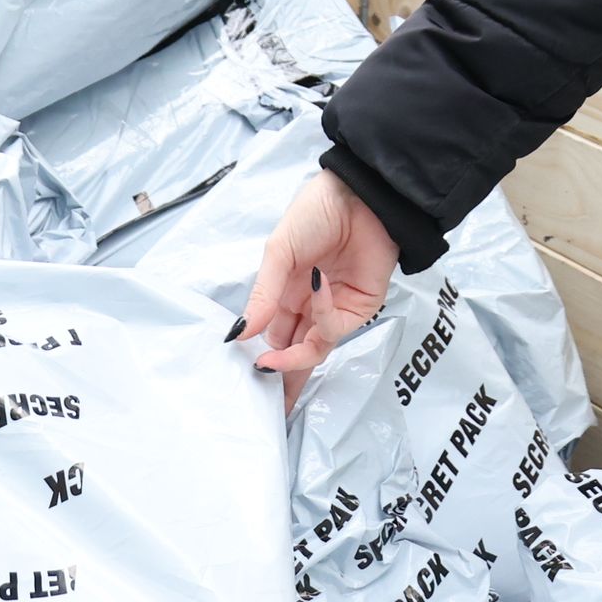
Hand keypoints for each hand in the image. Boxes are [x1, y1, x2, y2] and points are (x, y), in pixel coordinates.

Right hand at [240, 169, 398, 405]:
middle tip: (264, 405)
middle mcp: (309, 305)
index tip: (242, 377)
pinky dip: (321, 314)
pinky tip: (315, 289)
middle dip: (280, 376)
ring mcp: (335, 309)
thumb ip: (263, 294)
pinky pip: (334, 327)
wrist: (361, 196)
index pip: (273, 335)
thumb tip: (240, 334)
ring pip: (313, 349)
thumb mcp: (279, 252)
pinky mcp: (360, 309)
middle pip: (294, 351)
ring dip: (292, 359)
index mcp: (286, 291)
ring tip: (270, 362)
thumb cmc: (315, 214)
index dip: (261, 355)